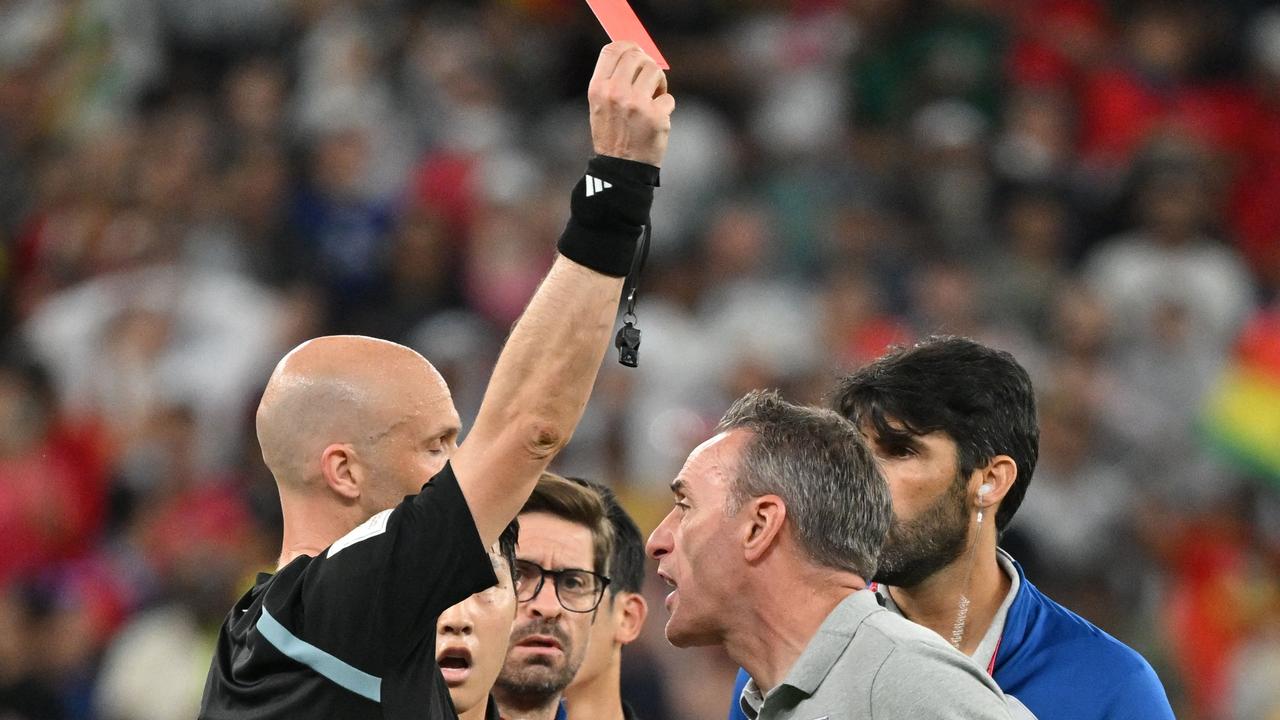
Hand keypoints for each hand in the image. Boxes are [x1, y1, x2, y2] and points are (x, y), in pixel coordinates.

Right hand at [587, 42, 674, 167]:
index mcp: (598, 89)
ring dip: (659, 84)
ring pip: (656, 71)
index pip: (613, 49)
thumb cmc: (613, 136)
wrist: (621, 170)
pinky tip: (656, 121)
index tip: (638, 52)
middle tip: (650, 81)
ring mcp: (636, 104)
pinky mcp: (656, 116)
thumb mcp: (601, 106)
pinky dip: (666, 108)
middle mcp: (615, 93)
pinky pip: (668, 98)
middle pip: (637, 56)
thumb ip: (613, 79)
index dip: (628, 46)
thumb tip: (635, 52)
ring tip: (654, 100)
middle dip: (647, 65)